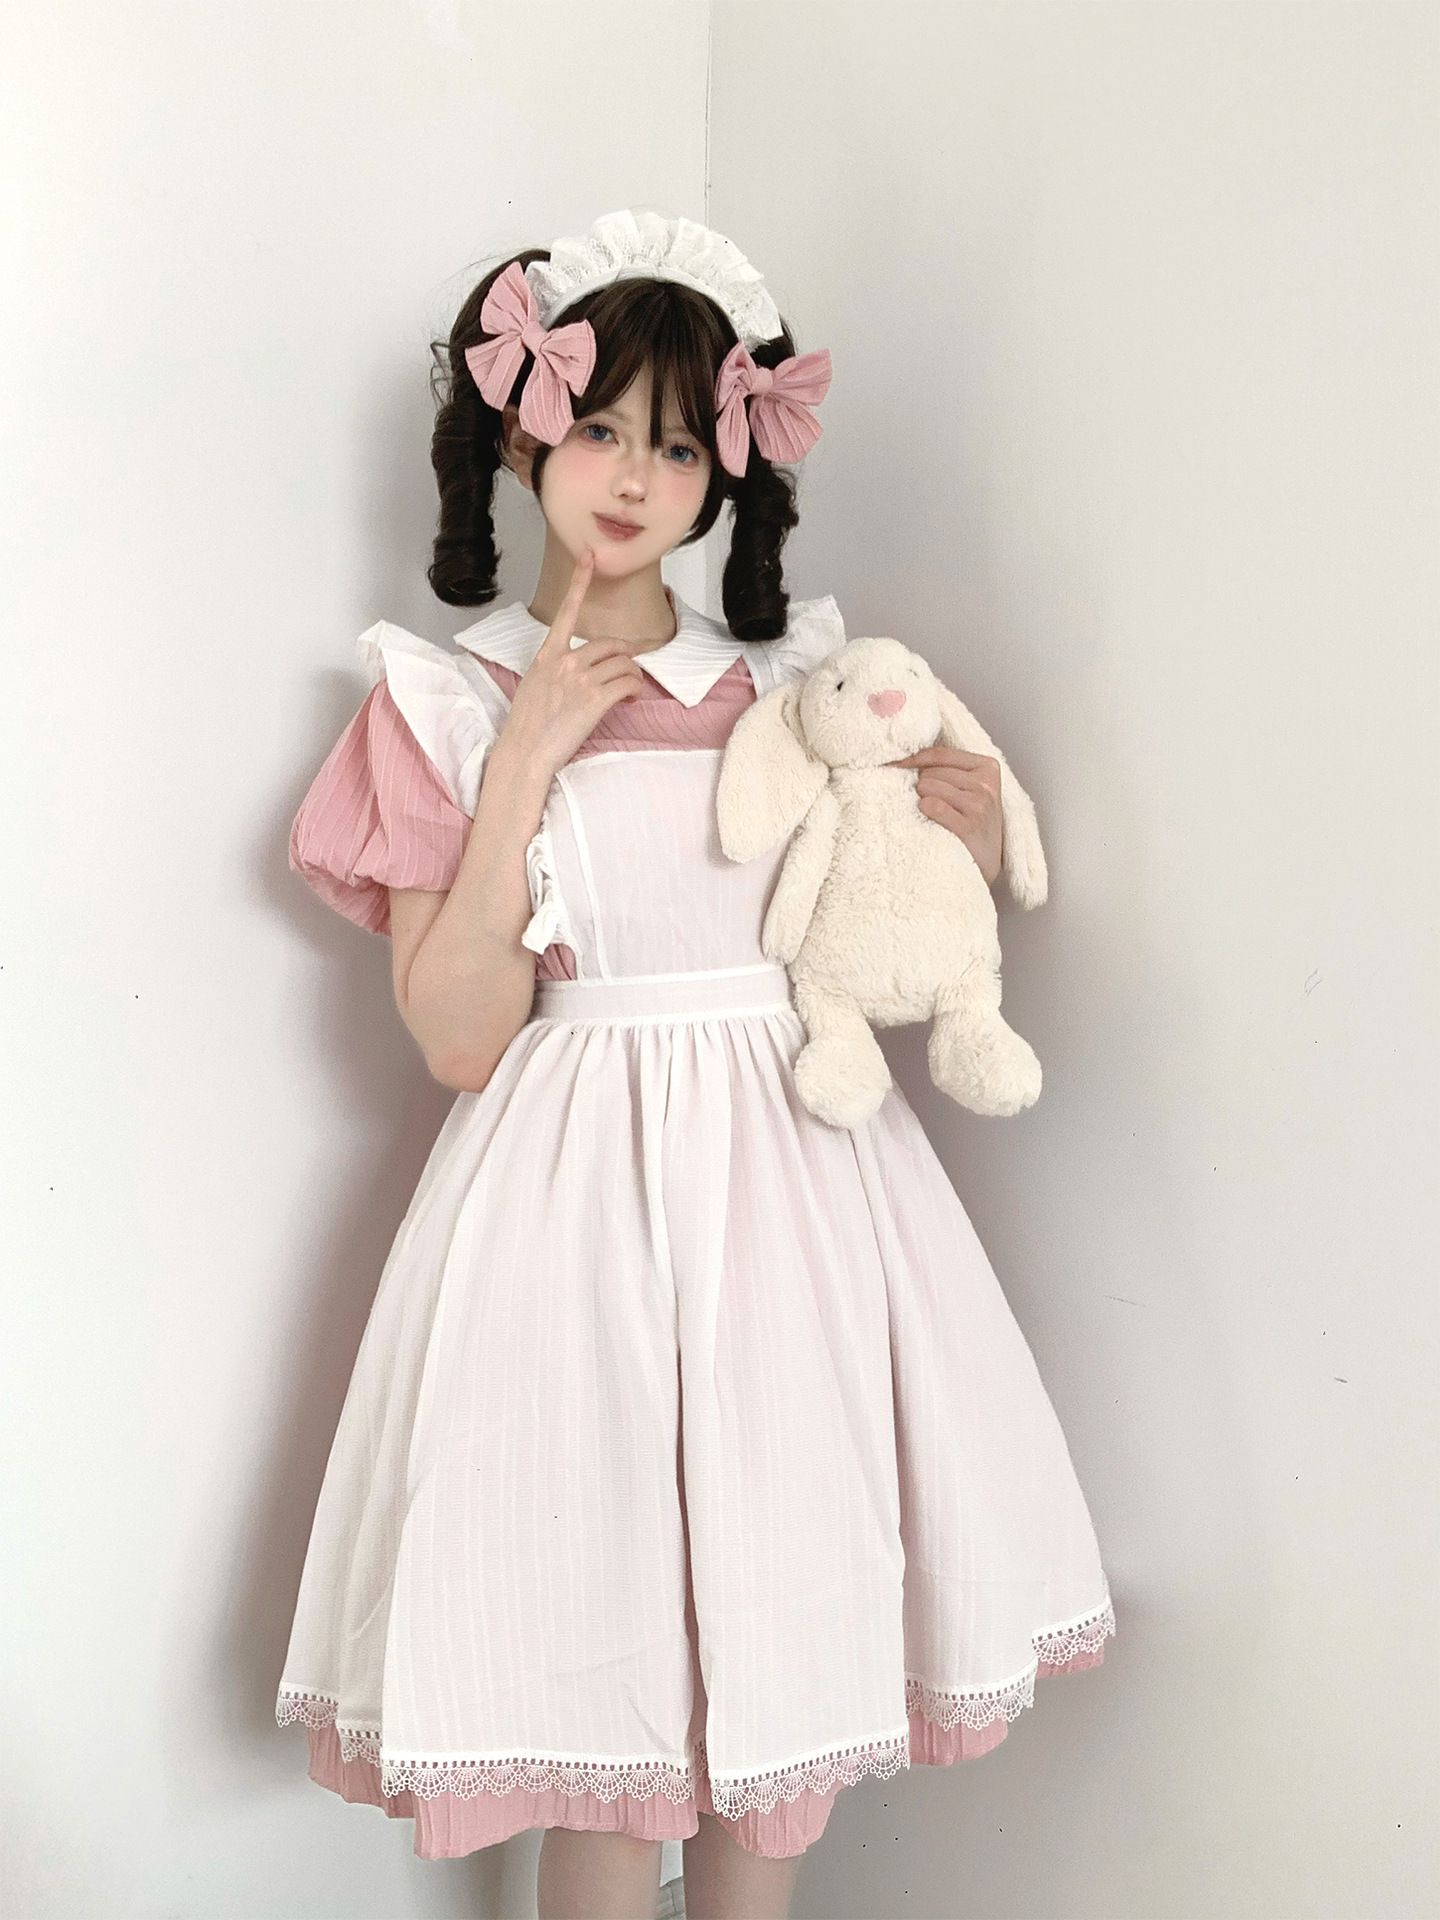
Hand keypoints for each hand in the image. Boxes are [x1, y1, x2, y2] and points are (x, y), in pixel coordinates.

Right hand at [491, 548, 645, 779]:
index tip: (588, 556)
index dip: (580, 580)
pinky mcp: (595, 699)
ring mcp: (580, 679)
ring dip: (633, 676)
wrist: (524, 752)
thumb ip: (556, 671)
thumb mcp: (534, 687)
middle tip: (629, 669)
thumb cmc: (527, 727)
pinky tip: (630, 700)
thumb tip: (578, 673)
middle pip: (611, 644)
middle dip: (626, 654)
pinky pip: (629, 684)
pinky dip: (636, 690)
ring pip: (624, 664)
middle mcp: (565, 662)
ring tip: (628, 692)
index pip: (567, 611)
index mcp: (547, 655)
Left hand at [889, 745, 1003, 886]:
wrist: (984, 868)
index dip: (911, 759)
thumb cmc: (972, 827)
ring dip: (922, 801)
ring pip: (927, 786)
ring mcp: (979, 805)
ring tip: (935, 817)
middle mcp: (985, 784)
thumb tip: (903, 755)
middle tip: (930, 806)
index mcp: (987, 768)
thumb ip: (947, 770)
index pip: (939, 753)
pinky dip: (924, 812)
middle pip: (930, 771)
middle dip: (922, 787)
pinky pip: (932, 805)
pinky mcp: (969, 826)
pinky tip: (930, 821)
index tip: (892, 765)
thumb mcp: (970, 792)